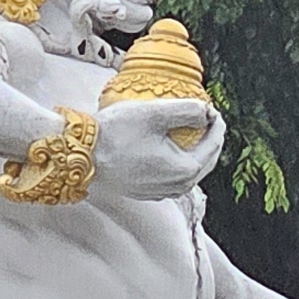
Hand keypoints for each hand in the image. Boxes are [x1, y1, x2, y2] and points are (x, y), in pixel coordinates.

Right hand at [91, 100, 223, 204]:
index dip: (216, 122)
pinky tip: (169, 145)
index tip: (211, 107)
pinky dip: (177, 159)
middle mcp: (178, 187)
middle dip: (209, 137)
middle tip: (206, 117)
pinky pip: (172, 175)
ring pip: (189, 169)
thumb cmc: (116, 135)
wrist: (83, 156)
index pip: (214, 144)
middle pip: (206, 160)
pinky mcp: (147, 191)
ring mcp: (162, 192)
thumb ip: (187, 110)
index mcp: (186, 170)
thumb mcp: (155, 113)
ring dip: (194, 149)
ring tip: (190, 129)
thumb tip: (206, 111)